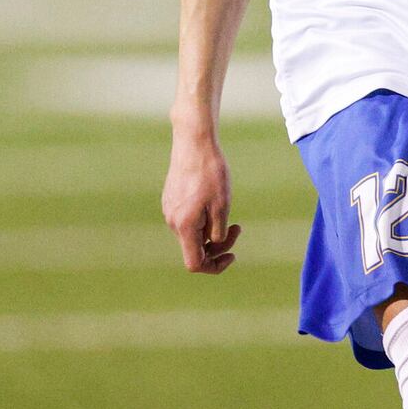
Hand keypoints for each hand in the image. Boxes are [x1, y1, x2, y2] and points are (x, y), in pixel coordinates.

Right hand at [162, 130, 242, 273]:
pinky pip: (188, 220)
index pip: (195, 263)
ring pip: (192, 234)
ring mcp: (169, 210)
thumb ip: (218, 232)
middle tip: (237, 227)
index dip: (214, 267)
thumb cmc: (210, 172)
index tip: (232, 255)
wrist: (193, 142)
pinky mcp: (170, 200)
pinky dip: (203, 220)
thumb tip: (214, 244)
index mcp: (185, 226)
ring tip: (228, 211)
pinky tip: (213, 202)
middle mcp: (173, 222)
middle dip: (218, 244)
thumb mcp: (222, 205)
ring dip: (211, 230)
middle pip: (196, 248)